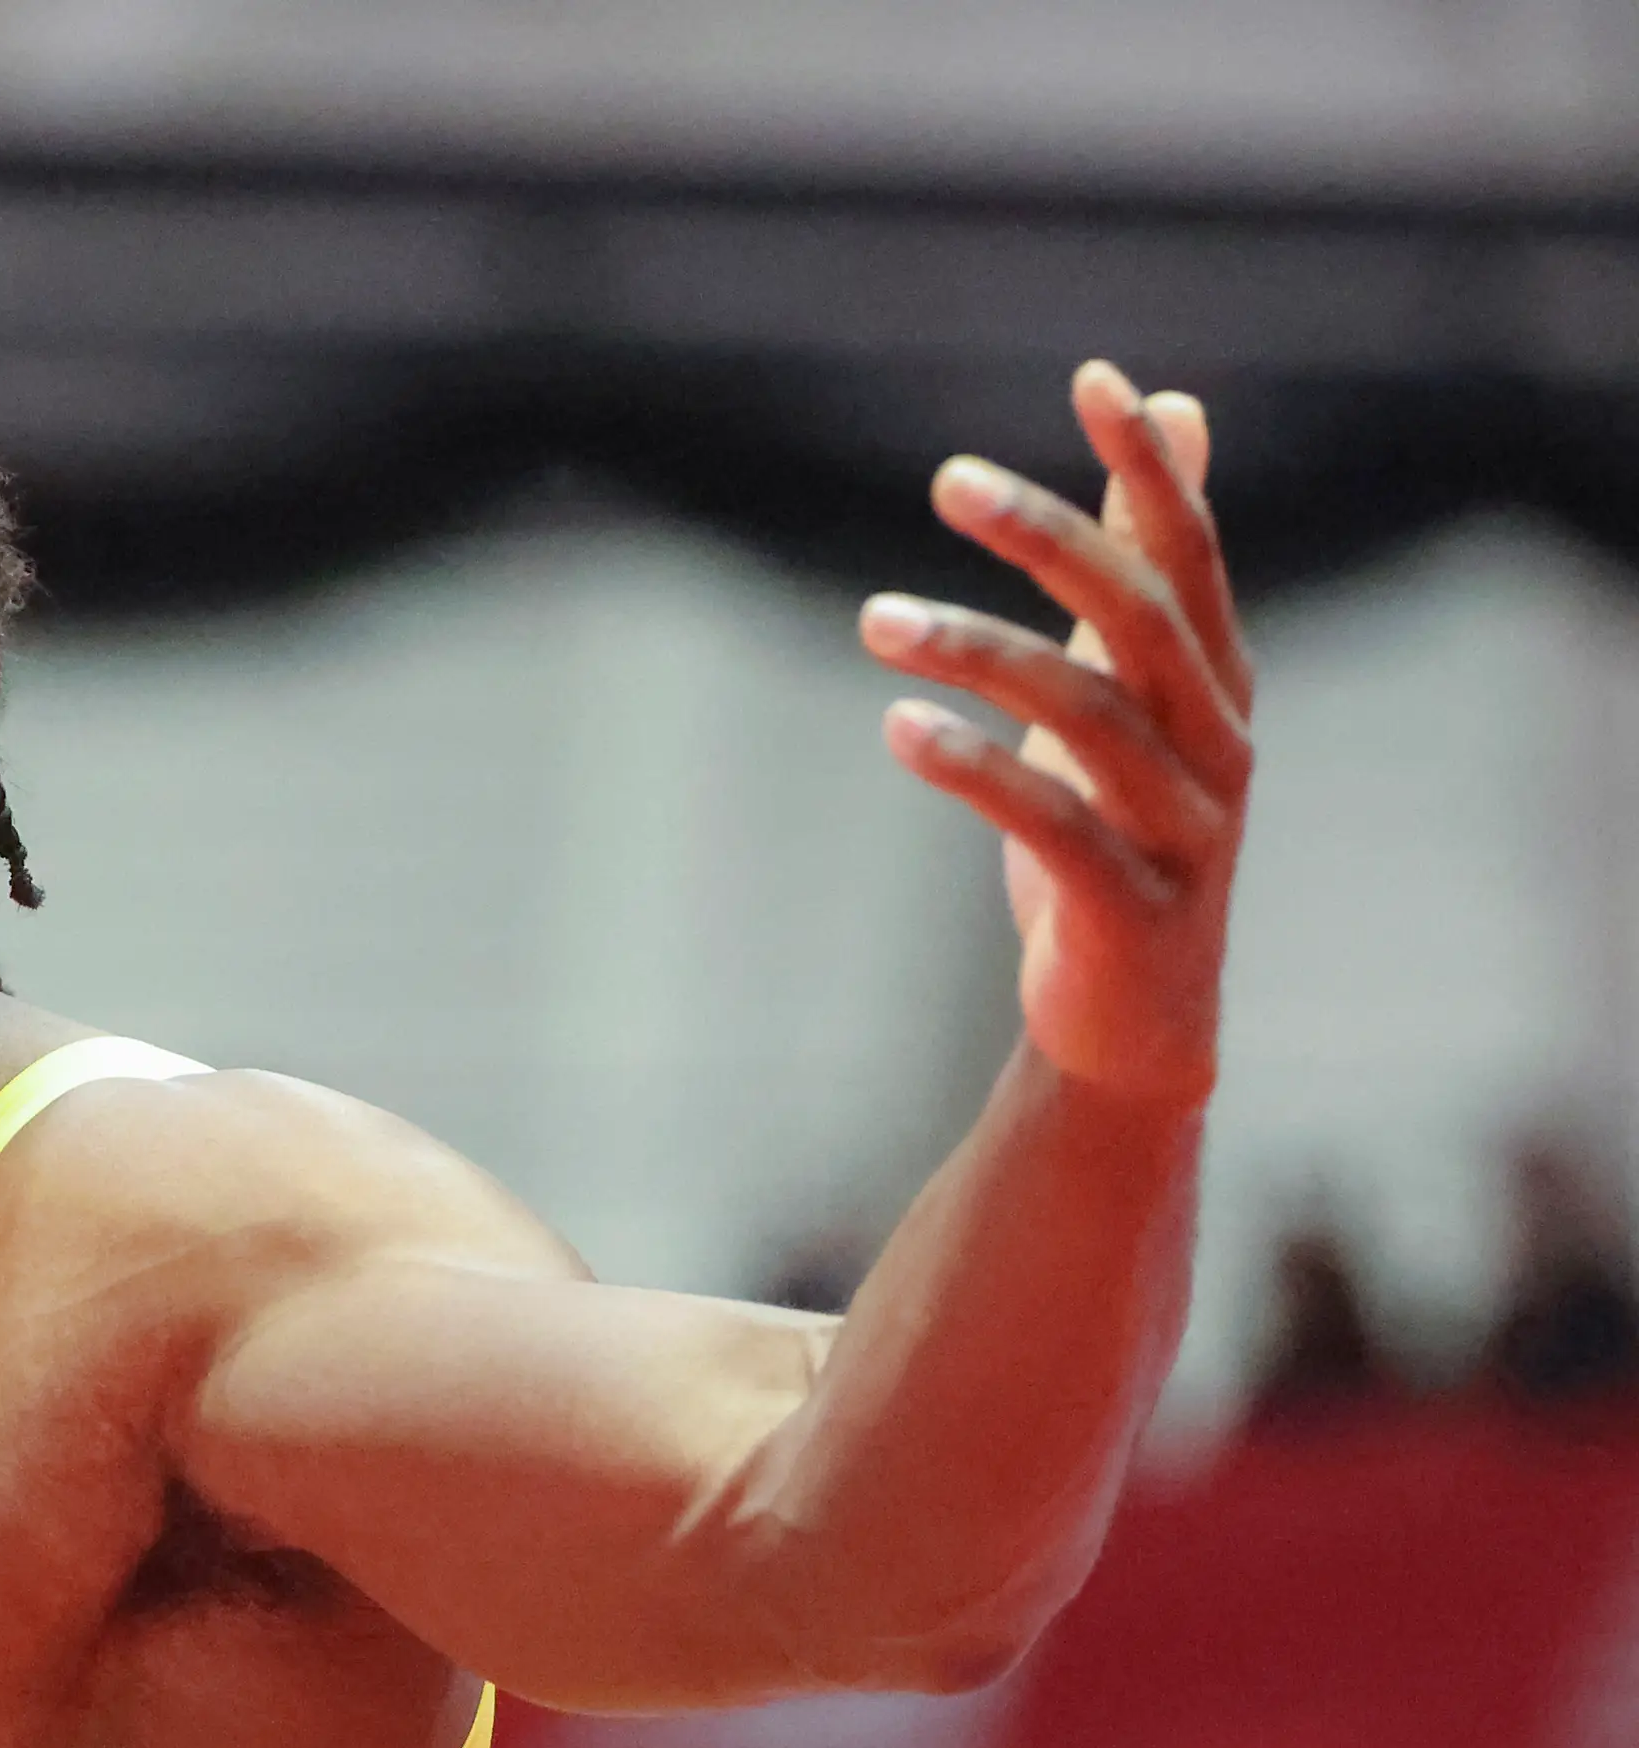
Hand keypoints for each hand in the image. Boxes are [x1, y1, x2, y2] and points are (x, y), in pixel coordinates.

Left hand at [860, 361, 1253, 1107]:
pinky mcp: (1127, 906)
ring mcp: (1182, 829)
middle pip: (1138, 617)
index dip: (1151, 468)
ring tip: (873, 617)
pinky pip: (1052, 823)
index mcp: (1216, 685)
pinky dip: (974, 770)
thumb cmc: (1122, 837)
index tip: (1098, 377)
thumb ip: (1143, 566)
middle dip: (1049, 538)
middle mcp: (1216, 744)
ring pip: (1084, 716)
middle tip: (950, 478)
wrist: (1132, 1026)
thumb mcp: (1135, 692)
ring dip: (975, 654)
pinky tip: (898, 727)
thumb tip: (1174, 415)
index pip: (1188, 554)